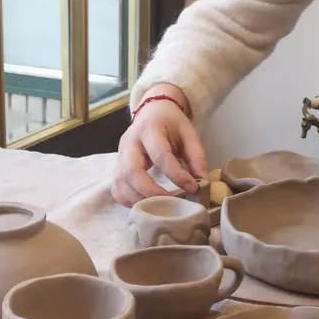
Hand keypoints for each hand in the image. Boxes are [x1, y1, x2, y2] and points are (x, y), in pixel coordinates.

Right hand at [112, 84, 207, 206]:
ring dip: (138, 199)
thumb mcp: (188, 134)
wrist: (152, 112)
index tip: (191, 188)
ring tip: (159, 207)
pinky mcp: (117, 166)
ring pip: (121, 182)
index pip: (160, 155)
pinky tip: (144, 205)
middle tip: (170, 202)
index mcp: (150, 129)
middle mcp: (130, 142)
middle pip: (132, 171)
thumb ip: (196, 157)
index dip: (176, 174)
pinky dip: (127, 200)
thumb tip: (201, 182)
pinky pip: (116, 187)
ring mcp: (120, 155)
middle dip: (150, 191)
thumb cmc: (171, 124)